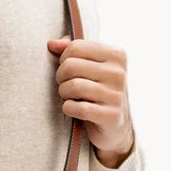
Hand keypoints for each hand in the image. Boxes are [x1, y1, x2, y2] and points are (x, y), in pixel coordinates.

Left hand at [47, 35, 134, 160]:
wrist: (115, 126)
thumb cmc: (98, 90)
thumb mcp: (91, 66)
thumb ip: (72, 50)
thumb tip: (52, 44)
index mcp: (117, 55)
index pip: (76, 47)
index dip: (64, 59)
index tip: (68, 70)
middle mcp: (119, 73)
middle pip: (71, 66)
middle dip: (61, 77)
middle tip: (65, 84)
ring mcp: (116, 95)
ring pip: (73, 86)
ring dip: (63, 93)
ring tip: (68, 96)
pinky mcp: (111, 116)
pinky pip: (77, 108)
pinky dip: (68, 109)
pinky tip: (73, 109)